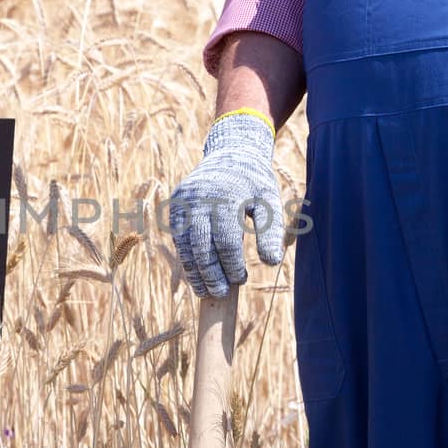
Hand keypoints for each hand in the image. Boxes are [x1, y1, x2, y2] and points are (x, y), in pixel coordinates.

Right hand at [169, 111, 286, 297]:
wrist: (230, 153)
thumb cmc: (255, 183)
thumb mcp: (269, 202)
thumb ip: (270, 231)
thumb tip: (271, 263)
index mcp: (227, 195)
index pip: (226, 239)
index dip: (232, 264)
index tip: (241, 280)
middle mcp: (201, 197)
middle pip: (201, 245)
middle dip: (210, 273)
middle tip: (220, 294)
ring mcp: (184, 201)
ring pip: (184, 244)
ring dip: (193, 271)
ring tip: (204, 292)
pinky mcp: (175, 205)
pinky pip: (177, 237)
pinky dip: (185, 258)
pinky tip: (196, 275)